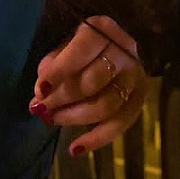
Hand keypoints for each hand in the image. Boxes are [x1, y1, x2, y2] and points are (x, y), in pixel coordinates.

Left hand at [30, 14, 149, 157]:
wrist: (115, 46)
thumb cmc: (81, 46)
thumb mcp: (63, 45)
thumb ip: (52, 66)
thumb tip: (42, 94)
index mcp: (103, 30)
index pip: (82, 50)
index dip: (60, 70)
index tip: (41, 89)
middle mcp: (125, 52)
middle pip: (93, 81)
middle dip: (62, 98)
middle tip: (41, 108)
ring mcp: (135, 77)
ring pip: (106, 105)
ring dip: (74, 117)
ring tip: (53, 119)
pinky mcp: (139, 100)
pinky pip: (120, 125)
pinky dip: (96, 140)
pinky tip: (75, 148)